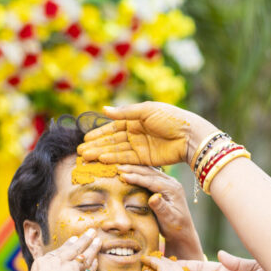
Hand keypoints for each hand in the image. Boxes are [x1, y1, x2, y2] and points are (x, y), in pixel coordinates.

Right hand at [25, 229, 100, 270]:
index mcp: (43, 262)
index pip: (59, 251)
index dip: (69, 244)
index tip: (75, 239)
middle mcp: (57, 263)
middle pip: (74, 248)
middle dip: (84, 239)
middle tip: (92, 232)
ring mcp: (70, 270)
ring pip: (84, 256)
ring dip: (92, 247)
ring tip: (98, 241)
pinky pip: (89, 270)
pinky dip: (94, 263)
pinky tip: (97, 259)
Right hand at [77, 102, 214, 166]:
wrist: (189, 135)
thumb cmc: (171, 118)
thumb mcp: (147, 110)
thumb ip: (125, 112)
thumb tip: (103, 110)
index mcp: (136, 120)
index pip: (113, 128)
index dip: (99, 133)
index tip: (85, 139)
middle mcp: (135, 134)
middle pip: (112, 141)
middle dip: (97, 146)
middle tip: (81, 152)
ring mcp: (140, 147)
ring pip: (117, 151)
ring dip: (102, 154)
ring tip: (87, 157)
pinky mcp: (145, 159)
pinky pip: (127, 159)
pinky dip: (115, 160)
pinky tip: (103, 160)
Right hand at [118, 164, 204, 260]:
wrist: (182, 232)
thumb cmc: (175, 227)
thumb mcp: (169, 219)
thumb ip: (161, 208)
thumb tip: (153, 197)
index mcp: (173, 189)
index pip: (151, 181)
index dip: (136, 178)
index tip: (122, 176)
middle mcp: (171, 183)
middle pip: (150, 172)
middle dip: (133, 169)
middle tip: (117, 167)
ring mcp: (168, 183)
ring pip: (149, 172)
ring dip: (135, 168)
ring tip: (120, 166)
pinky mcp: (164, 185)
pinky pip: (150, 176)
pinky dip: (138, 173)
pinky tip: (129, 171)